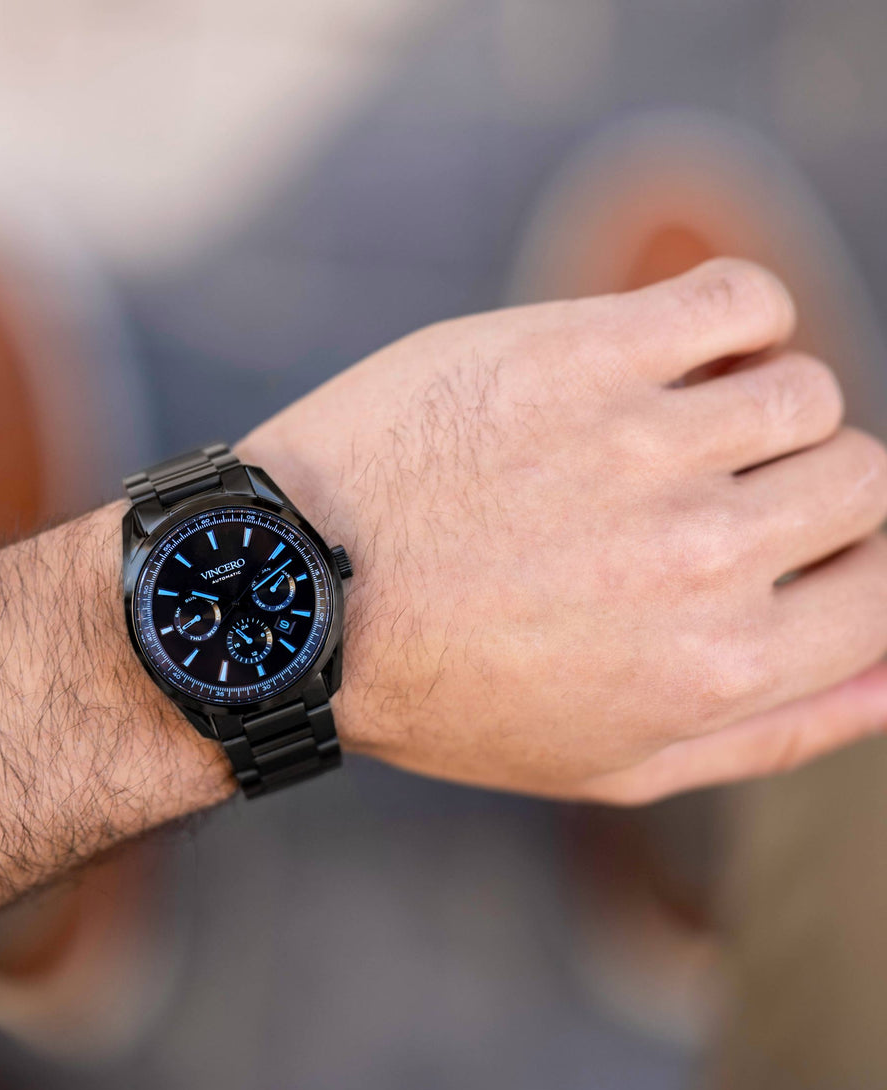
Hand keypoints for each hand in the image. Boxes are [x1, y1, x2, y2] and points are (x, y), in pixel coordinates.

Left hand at [238, 259, 886, 802]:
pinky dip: (728, 316)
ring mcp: (646, 444)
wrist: (294, 597)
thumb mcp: (607, 760)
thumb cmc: (444, 685)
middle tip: (689, 498)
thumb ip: (770, 731)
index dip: (839, 563)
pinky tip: (658, 356)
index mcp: (719, 668)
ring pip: (803, 388)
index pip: (884, 588)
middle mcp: (703, 559)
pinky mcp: (581, 355)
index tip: (771, 548)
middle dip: (794, 491)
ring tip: (642, 438)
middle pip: (860, 477)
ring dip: (742, 409)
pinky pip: (739, 297)